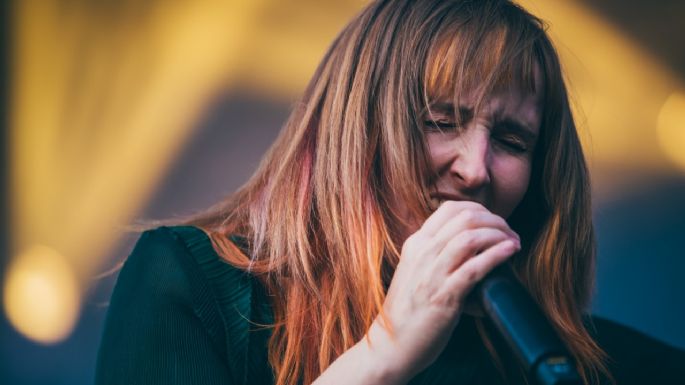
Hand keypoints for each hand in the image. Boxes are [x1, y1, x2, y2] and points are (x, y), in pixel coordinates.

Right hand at [367, 201, 520, 380]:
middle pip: (465, 218)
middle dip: (495, 220)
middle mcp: (422, 253)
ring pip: (471, 237)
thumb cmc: (408, 312)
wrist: (390, 345)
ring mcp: (432, 274)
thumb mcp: (416, 272)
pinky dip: (497, 255)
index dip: (480, 210)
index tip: (495, 223)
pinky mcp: (444, 296)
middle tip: (510, 233)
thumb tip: (471, 248)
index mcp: (416, 244)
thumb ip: (436, 256)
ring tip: (514, 242)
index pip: (450, 209)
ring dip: (500, 235)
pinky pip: (475, 267)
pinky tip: (510, 251)